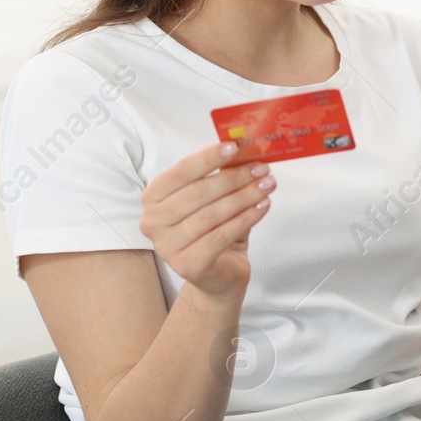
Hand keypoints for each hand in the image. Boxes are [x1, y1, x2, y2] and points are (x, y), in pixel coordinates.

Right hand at [138, 140, 276, 299]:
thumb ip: (221, 176)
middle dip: (234, 178)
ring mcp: (167, 247)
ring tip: (267, 185)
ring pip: (212, 215)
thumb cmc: (214, 231)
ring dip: (245, 197)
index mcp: (153, 198)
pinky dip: (246, 219)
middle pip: (198, 193)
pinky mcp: (187, 266)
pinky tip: (263, 207)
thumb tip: (242, 151)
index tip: (234, 147)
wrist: (219, 274)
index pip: (180, 172)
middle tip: (261, 168)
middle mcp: (153, 222)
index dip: (208, 158)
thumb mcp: (215, 199)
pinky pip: (221, 236)